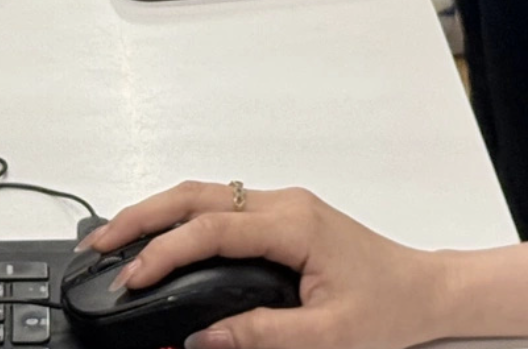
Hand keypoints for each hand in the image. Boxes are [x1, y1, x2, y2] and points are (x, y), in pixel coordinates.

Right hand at [84, 182, 450, 348]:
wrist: (427, 290)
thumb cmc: (390, 307)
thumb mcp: (329, 336)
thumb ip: (262, 335)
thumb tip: (204, 338)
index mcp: (294, 224)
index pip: (212, 228)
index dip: (165, 251)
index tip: (132, 276)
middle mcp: (283, 203)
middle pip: (195, 194)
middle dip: (141, 217)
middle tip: (100, 245)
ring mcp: (281, 204)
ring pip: (203, 193)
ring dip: (156, 213)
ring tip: (117, 240)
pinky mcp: (280, 216)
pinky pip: (218, 205)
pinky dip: (180, 217)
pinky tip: (161, 238)